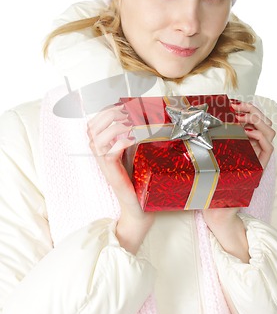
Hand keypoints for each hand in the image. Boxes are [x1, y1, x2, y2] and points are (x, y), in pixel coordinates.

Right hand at [87, 104, 154, 253]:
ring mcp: (104, 165)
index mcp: (103, 148)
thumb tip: (147, 118)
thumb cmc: (140, 182)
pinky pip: (109, 154)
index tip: (122, 103)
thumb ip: (135, 138)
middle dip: (111, 114)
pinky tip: (133, 138)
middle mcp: (100, 155)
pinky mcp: (112, 175)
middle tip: (130, 111)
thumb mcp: (137, 155)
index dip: (105, 110)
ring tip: (133, 123)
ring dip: (116, 126)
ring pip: (98, 138)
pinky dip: (120, 142)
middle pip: (93, 126)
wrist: (139, 210)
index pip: (94, 123)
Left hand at [202, 101, 274, 262]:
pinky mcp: (259, 168)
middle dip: (251, 109)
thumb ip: (202, 141)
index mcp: (241, 143)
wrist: (214, 210)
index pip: (251, 119)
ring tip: (242, 116)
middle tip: (236, 106)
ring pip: (269, 132)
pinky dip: (261, 136)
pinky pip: (268, 148)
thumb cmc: (206, 183)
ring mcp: (257, 158)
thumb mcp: (204, 156)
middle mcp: (252, 148)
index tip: (231, 101)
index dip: (244, 107)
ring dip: (257, 119)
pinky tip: (247, 131)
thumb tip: (185, 119)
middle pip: (262, 122)